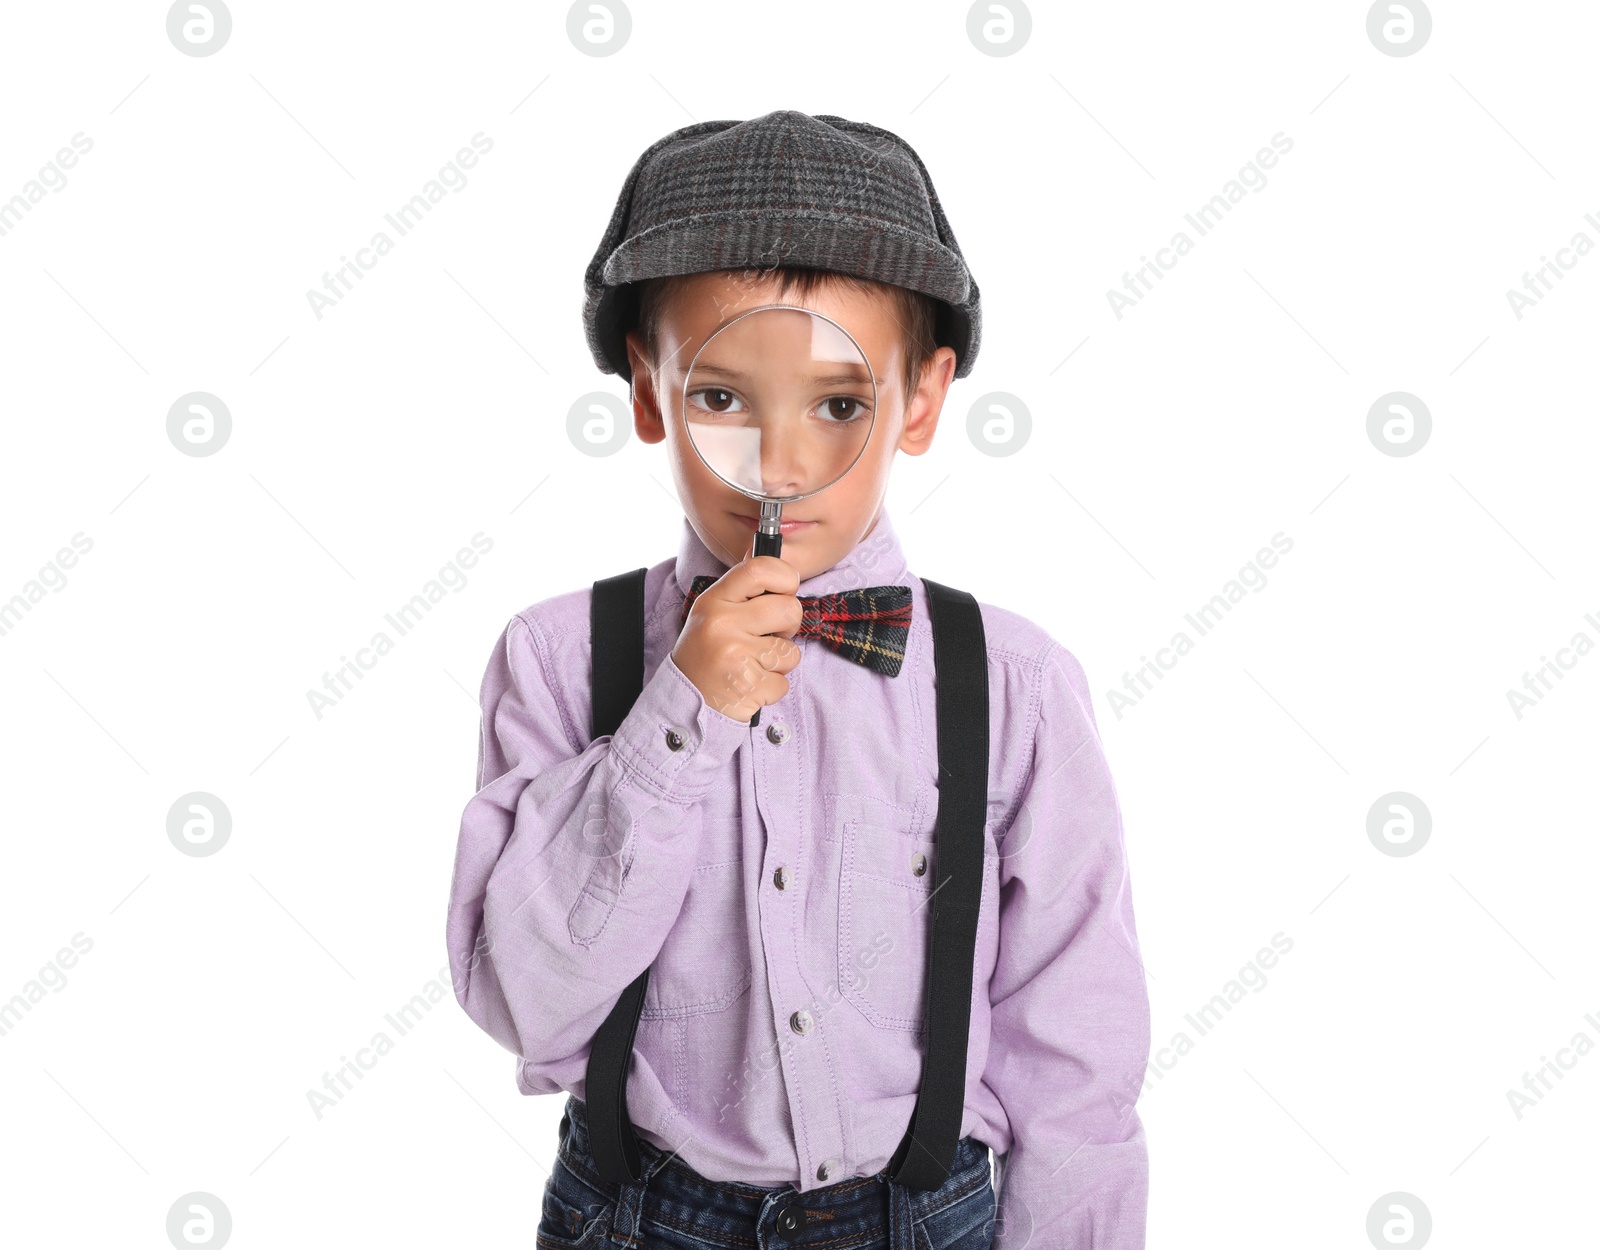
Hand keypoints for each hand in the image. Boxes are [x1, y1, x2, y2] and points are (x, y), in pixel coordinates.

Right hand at [670, 555, 803, 721]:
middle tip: (768, 637)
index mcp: (715, 600)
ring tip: (753, 665)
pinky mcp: (749, 686)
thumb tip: (781, 566)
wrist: (684, 702)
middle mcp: (723, 623)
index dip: (785, 576)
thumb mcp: (713, 614)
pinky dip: (772, 687)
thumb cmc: (706, 655)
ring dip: (779, 662)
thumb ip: (743, 593)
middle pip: (789, 609)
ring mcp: (736, 655)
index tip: (785, 590)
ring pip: (791, 650)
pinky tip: (749, 685)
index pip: (760, 568)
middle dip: (788, 626)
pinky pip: (784, 682)